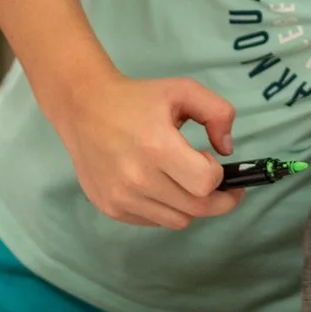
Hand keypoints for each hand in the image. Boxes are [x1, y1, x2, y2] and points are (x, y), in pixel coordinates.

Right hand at [52, 73, 236, 229]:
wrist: (83, 108)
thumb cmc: (137, 98)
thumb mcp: (184, 90)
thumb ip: (218, 113)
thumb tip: (227, 151)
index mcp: (157, 147)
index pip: (205, 184)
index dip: (218, 175)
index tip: (210, 160)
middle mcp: (137, 178)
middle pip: (197, 209)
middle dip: (218, 199)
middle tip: (223, 186)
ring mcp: (121, 198)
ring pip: (178, 221)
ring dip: (190, 204)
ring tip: (182, 180)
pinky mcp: (111, 208)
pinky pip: (154, 221)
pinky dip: (165, 208)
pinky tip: (159, 185)